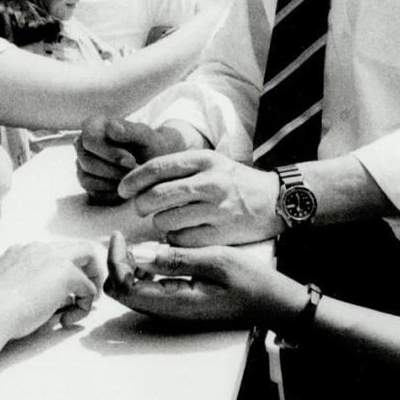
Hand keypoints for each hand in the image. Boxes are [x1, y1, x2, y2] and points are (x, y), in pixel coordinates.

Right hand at [0, 240, 103, 336]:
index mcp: (20, 252)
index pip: (52, 254)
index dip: (58, 273)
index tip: (56, 295)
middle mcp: (39, 249)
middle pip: (75, 249)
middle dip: (84, 270)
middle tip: (82, 295)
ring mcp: (54, 259)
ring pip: (89, 256)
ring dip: (92, 281)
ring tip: (84, 305)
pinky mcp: (66, 274)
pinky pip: (89, 287)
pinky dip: (85, 304)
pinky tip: (67, 320)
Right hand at [75, 116, 187, 203]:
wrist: (155, 166)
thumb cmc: (151, 147)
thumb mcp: (147, 137)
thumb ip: (130, 130)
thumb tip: (110, 126)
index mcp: (94, 125)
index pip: (89, 139)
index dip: (109, 153)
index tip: (131, 161)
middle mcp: (83, 144)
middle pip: (86, 161)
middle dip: (113, 170)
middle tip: (135, 173)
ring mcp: (83, 165)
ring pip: (86, 178)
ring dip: (113, 182)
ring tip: (133, 178)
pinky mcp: (87, 183)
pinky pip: (92, 193)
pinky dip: (111, 193)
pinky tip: (127, 187)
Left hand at [106, 240, 306, 328]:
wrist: (274, 302)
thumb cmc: (252, 281)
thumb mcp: (217, 261)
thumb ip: (176, 259)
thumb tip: (139, 253)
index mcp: (175, 303)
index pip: (125, 288)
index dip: (115, 262)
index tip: (121, 235)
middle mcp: (168, 312)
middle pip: (123, 294)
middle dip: (117, 266)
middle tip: (124, 238)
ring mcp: (173, 311)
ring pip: (134, 293)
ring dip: (129, 269)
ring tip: (138, 243)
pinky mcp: (179, 305)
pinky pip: (149, 292)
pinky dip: (142, 273)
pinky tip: (156, 255)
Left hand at [120, 149, 282, 246]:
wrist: (276, 200)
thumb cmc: (236, 182)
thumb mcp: (212, 163)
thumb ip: (180, 169)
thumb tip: (138, 179)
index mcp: (205, 160)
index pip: (157, 167)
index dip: (133, 180)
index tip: (123, 189)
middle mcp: (210, 182)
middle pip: (157, 196)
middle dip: (141, 205)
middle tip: (141, 208)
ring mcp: (216, 210)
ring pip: (166, 221)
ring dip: (159, 224)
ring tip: (168, 220)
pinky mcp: (220, 234)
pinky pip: (181, 240)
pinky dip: (175, 239)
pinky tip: (184, 232)